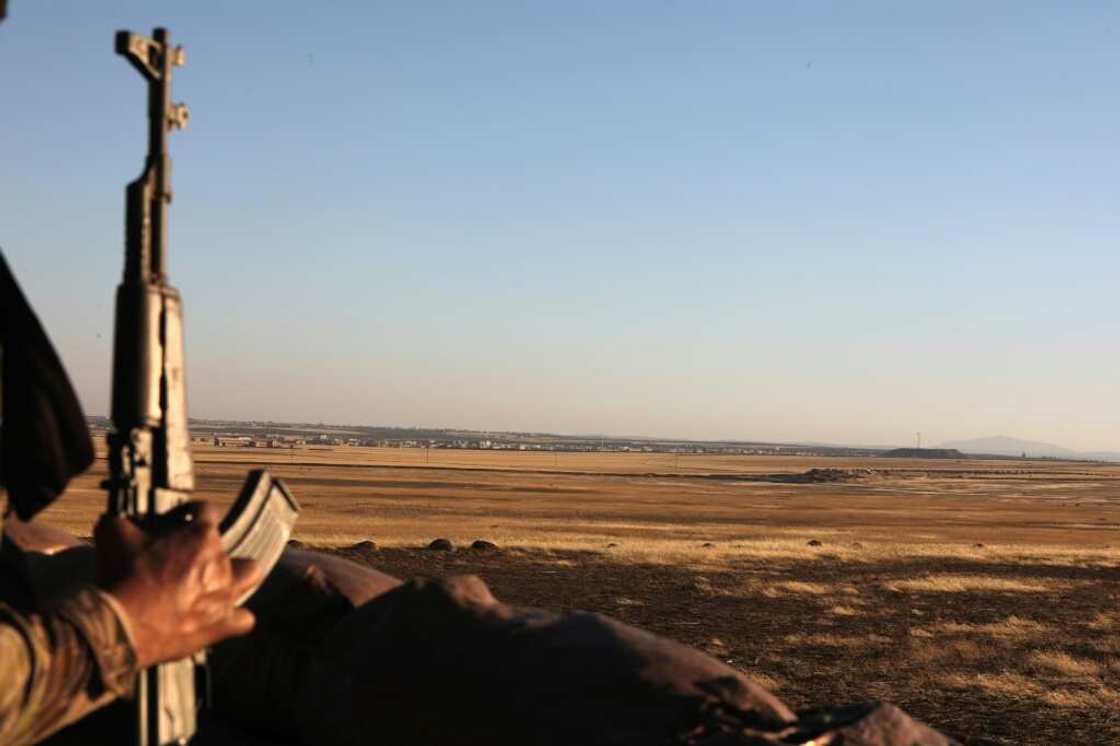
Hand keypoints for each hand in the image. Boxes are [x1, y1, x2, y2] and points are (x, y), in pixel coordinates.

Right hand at [95, 501, 260, 667]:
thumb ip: (121, 521)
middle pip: (225, 546)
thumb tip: (115, 519)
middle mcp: (220, 562)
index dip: (192, 512)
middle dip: (208, 550)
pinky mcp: (222, 624)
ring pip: (250, 574)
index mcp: (201, 536)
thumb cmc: (121, 576)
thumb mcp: (112, 534)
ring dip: (238, 576)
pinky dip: (235, 619)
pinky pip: (244, 620)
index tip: (180, 518)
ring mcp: (225, 593)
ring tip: (216, 583)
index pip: (208, 511)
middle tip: (185, 560)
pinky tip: (219, 620)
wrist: (121, 623)